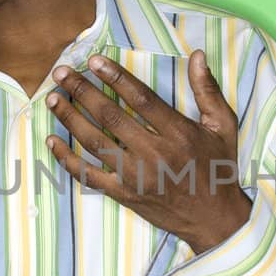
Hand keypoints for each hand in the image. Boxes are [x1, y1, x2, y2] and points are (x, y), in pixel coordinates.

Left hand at [44, 50, 253, 252]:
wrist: (214, 220)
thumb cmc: (219, 169)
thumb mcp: (223, 126)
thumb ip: (207, 90)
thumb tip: (196, 55)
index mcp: (178, 133)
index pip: (140, 98)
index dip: (115, 77)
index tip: (94, 61)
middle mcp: (155, 153)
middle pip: (110, 116)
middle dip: (82, 90)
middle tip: (62, 72)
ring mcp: (136, 176)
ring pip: (95, 142)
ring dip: (70, 118)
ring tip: (53, 98)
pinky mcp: (124, 195)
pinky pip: (89, 175)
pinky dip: (67, 159)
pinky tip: (52, 140)